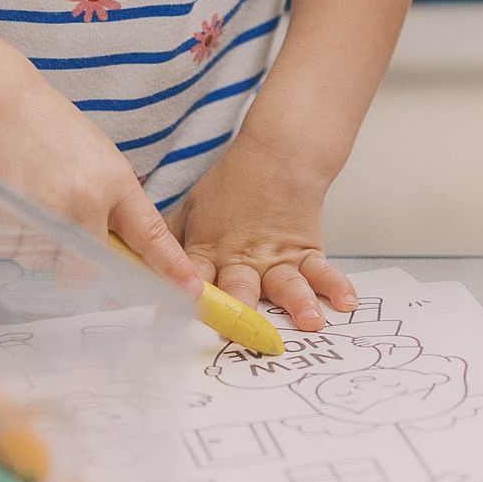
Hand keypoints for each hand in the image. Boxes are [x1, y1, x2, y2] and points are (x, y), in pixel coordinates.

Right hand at [0, 73, 203, 294]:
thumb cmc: (50, 128)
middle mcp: (84, 202)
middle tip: (55, 215)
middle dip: (70, 255)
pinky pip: (8, 251)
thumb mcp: (99, 158)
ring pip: (41, 261)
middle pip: (81, 269)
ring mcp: (45, 214)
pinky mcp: (7, 221)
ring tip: (29, 193)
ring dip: (34, 240)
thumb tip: (116, 247)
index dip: (169, 265)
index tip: (190, 289)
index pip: (149, 233)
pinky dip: (6, 233)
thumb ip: (111, 203)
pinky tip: (8, 197)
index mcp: (113, 182)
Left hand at [170, 135, 354, 334]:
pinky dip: (335, 286)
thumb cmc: (229, 187)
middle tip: (239, 327)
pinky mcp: (305, 252)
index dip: (183, 297)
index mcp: (208, 250)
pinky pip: (321, 271)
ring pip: (286, 284)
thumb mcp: (190, 209)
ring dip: (297, 303)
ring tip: (308, 323)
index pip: (191, 276)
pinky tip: (345, 302)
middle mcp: (243, 259)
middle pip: (240, 286)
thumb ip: (170, 242)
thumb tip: (137, 266)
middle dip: (238, 308)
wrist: (277, 155)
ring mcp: (277, 258)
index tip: (174, 321)